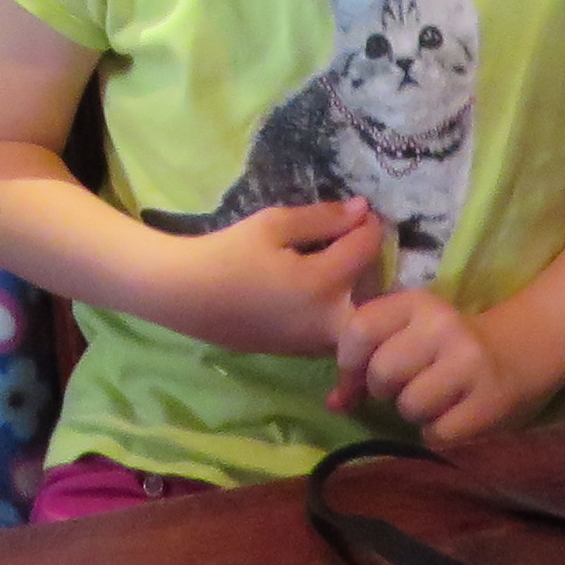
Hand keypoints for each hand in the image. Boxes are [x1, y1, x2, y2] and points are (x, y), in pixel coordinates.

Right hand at [152, 200, 384, 357]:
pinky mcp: (302, 353)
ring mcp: (316, 343)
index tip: (364, 212)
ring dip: (362, 291)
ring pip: (360, 317)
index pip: (366, 249)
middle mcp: (328, 321)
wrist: (186, 297)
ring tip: (345, 265)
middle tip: (360, 244)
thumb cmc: (227, 254)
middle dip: (375, 268)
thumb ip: (322, 218)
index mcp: (322, 285)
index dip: (369, 225)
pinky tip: (324, 290)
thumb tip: (363, 211)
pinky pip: (338, 331)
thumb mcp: (273, 224)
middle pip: (378, 294)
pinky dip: (342, 309)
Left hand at [333, 286, 538, 441]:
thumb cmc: (450, 344)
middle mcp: (443, 326)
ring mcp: (469, 363)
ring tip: (434, 398)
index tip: (357, 378)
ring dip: (414, 412)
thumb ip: (367, 358)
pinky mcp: (489, 401)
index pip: (360, 329)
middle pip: (382, 373)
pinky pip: (436, 433)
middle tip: (404, 386)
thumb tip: (333, 404)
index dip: (348, 363)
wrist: (523, 349)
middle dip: (384, 390)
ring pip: (409, 406)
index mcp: (418, 302)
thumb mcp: (411, 333)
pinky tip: (454, 414)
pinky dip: (438, 432)